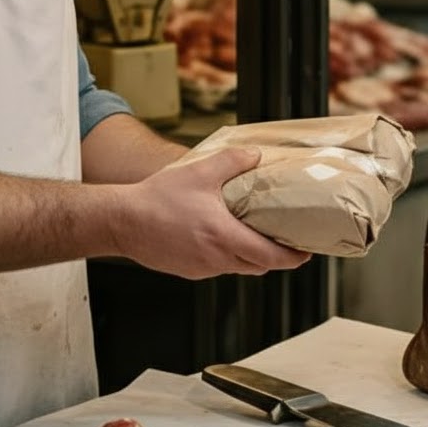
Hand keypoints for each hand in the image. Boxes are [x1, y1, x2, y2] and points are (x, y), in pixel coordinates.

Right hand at [114, 148, 311, 278]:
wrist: (121, 221)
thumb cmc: (156, 199)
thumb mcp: (199, 172)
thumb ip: (233, 161)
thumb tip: (256, 155)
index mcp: (223, 237)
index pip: (269, 257)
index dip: (292, 257)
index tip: (306, 252)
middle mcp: (215, 259)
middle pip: (258, 267)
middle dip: (277, 258)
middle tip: (289, 243)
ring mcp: (201, 269)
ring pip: (238, 268)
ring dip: (252, 256)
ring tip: (259, 236)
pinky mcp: (188, 271)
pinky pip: (218, 267)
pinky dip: (229, 256)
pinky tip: (226, 238)